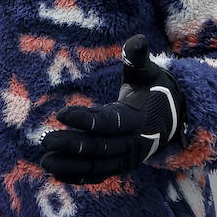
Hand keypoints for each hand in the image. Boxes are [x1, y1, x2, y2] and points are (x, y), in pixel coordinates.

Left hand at [40, 35, 183, 185]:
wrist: (171, 119)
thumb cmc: (153, 91)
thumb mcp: (148, 73)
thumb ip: (138, 59)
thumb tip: (137, 39)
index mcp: (137, 119)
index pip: (108, 122)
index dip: (84, 120)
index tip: (60, 114)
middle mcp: (133, 143)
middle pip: (99, 147)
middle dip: (71, 145)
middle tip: (44, 139)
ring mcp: (127, 159)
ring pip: (97, 167)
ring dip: (70, 165)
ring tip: (45, 161)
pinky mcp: (120, 167)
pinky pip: (98, 175)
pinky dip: (79, 177)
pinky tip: (56, 174)